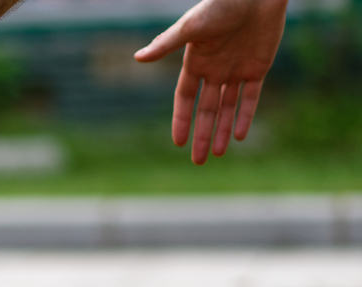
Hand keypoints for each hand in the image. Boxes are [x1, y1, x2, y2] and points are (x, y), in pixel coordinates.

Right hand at [134, 0, 287, 163]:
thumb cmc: (221, 4)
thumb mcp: (191, 26)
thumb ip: (166, 44)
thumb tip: (138, 58)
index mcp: (196, 62)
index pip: (185, 99)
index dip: (181, 120)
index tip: (177, 142)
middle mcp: (214, 70)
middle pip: (206, 110)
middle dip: (202, 135)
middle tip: (198, 161)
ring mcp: (236, 70)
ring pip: (227, 108)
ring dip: (223, 131)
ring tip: (218, 154)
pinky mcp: (258, 67)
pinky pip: (250, 97)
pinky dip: (245, 116)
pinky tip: (239, 135)